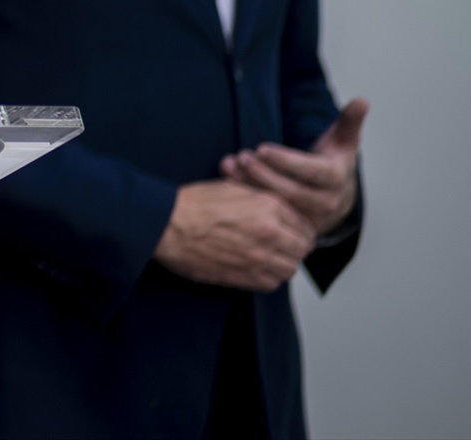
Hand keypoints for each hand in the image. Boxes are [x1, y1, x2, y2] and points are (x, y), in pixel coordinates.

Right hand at [153, 180, 314, 291]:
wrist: (167, 224)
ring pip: (291, 269)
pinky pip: (272, 284)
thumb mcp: (231, 186)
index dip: (299, 229)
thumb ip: (260, 196)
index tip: (293, 233)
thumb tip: (276, 206)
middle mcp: (270, 232)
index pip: (304, 224)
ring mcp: (259, 257)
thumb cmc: (192, 204)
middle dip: (295, 247)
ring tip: (270, 259)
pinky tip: (257, 269)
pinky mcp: (245, 276)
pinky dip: (269, 278)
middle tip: (283, 246)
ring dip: (283, 264)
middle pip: (302, 248)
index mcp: (269, 206)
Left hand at [220, 98, 366, 235]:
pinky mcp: (293, 226)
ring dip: (250, 185)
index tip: (262, 148)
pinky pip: (268, 214)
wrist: (337, 195)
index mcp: (336, 178)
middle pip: (290, 191)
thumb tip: (362, 100)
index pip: (310, 171)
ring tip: (229, 165)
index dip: (285, 161)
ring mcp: (309, 217)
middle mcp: (325, 202)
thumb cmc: (334, 162)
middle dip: (262, 173)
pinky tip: (228, 180)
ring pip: (277, 204)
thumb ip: (349, 121)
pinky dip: (247, 197)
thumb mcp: (343, 141)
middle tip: (241, 156)